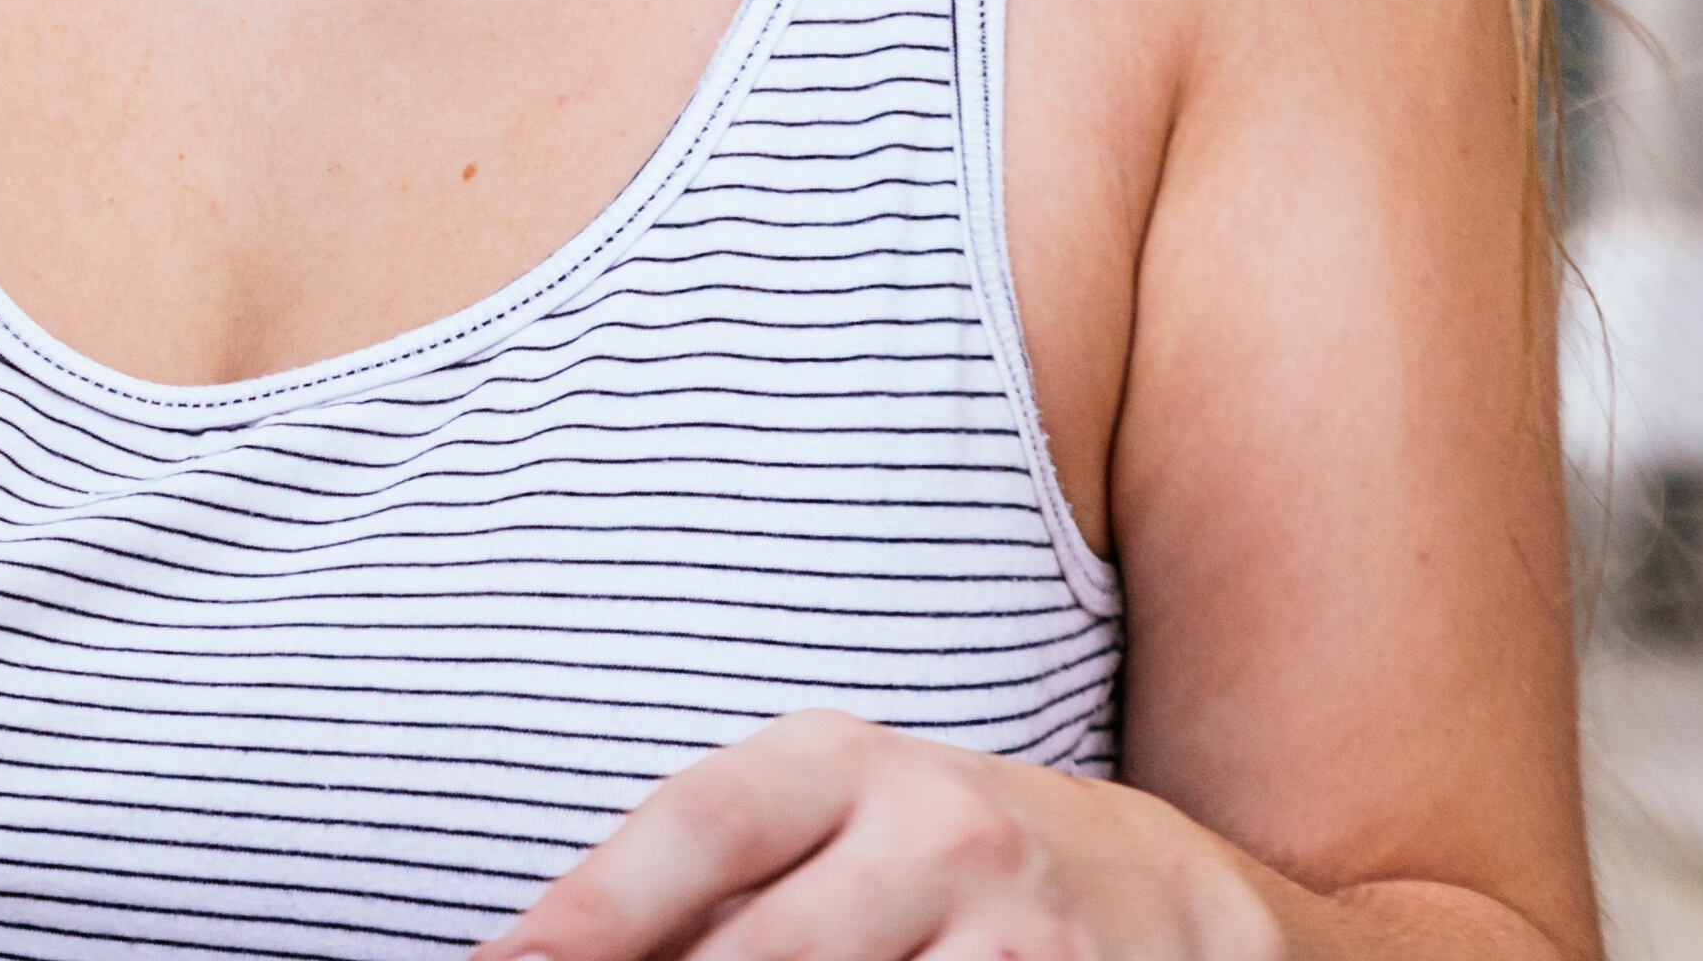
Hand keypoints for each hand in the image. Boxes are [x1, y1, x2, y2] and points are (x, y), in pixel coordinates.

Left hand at [484, 719, 1248, 960]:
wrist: (1158, 894)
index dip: (591, 909)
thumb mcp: (828, 823)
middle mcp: (935, 831)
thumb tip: (545, 952)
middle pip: (763, 955)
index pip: (696, 828)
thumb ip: (707, 880)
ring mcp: (1012, 932)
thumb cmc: (934, 857)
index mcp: (844, 761)